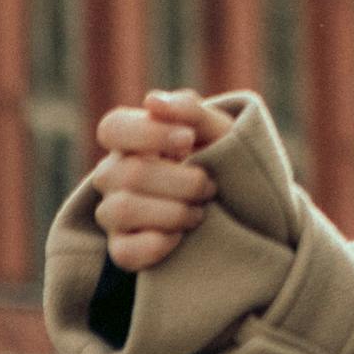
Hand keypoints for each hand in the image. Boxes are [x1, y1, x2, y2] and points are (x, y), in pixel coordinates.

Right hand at [90, 89, 235, 271]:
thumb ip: (189, 110)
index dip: (150, 133)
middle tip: (209, 185)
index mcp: (131, 140)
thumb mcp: (217, 129)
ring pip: (122, 210)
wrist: (241, 205)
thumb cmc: (220, 158)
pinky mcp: (123, 248)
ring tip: (199, 211)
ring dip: (174, 212)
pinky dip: (159, 244)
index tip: (187, 140)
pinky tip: (181, 236)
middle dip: (183, 181)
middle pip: (129, 173)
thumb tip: (152, 101)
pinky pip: (124, 252)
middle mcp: (113, 174)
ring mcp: (113, 212)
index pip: (113, 128)